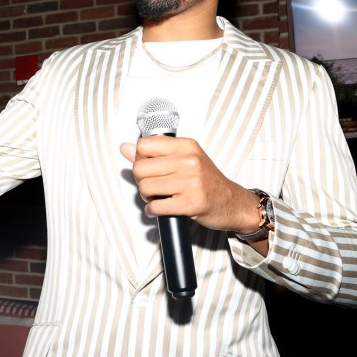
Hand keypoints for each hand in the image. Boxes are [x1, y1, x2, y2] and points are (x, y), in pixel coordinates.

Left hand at [119, 137, 260, 232]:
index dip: (140, 158)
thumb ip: (154, 153)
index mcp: (186, 145)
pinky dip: (153, 211)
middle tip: (153, 185)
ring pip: (145, 188)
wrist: (231, 202)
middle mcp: (189, 161)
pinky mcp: (191, 203)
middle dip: (141, 180)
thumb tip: (125, 147)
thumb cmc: (207, 181)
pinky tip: (161, 208)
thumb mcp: (184, 158)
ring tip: (159, 197)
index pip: (143, 145)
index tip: (150, 167)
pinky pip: (155, 207)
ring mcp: (191, 182)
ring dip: (147, 197)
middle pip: (139, 168)